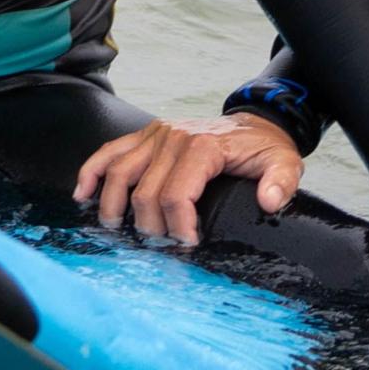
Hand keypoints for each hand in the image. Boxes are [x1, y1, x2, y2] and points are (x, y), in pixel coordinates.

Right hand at [72, 113, 304, 248]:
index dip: (177, 226)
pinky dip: (92, 172)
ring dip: (114, 206)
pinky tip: (84, 195)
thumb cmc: (264, 148)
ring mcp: (156, 134)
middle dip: (150, 227)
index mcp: (203, 146)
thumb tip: (268, 202)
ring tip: (118, 231)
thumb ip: (280, 182)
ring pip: (120, 173)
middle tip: (161, 246)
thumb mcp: (285, 162)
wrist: (255, 122)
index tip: (188, 244)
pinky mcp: (146, 135)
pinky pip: (109, 152)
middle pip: (145, 192)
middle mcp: (174, 137)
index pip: (176, 194)